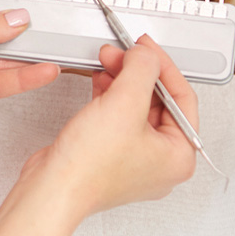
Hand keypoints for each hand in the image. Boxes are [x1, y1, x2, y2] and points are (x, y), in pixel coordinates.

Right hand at [0, 34, 196, 235]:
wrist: (52, 188)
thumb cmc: (88, 167)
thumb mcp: (124, 103)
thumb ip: (141, 70)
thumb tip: (146, 55)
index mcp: (179, 155)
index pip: (182, 97)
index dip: (163, 65)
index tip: (146, 47)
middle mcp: (161, 161)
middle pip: (159, 101)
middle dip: (138, 72)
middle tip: (122, 53)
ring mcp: (135, 161)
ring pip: (137, 108)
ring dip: (122, 80)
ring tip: (107, 62)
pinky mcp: (111, 157)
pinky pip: (119, 118)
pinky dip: (111, 96)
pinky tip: (100, 82)